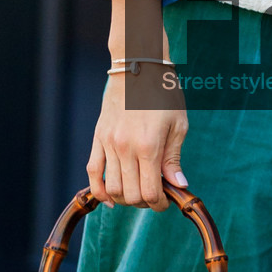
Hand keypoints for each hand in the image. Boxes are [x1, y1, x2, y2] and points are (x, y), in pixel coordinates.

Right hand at [87, 70, 188, 209]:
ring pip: (111, 188)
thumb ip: (173, 158)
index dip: (159, 204)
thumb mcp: (178, 125)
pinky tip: (110, 198)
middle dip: (144, 203)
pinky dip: (99, 190)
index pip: (150, 192)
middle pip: (131, 194)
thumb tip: (178, 185)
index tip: (165, 201)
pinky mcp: (98, 138)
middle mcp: (125, 148)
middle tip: (154, 197)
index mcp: (149, 146)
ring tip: (136, 193)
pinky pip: (93, 171)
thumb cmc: (163, 94)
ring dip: (125, 199)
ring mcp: (108, 143)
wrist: (137, 66)